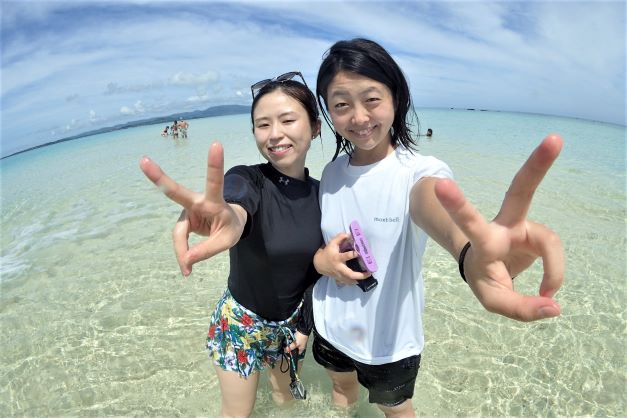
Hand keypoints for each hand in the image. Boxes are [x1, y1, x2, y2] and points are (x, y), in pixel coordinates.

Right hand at [139, 142, 246, 275]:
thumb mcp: (227, 241)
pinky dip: (184, 255)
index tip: (216, 144)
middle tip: (143, 161)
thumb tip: (185, 260)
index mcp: (215, 201)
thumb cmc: (231, 227)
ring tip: (187, 272)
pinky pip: (180, 242)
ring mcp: (187, 210)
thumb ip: (206, 250)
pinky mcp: (182, 220)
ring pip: (179, 235)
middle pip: (176, 192)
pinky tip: (187, 268)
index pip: (214, 182)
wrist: (230, 223)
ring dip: (183, 253)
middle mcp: (197, 202)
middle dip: (158, 177)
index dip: (214, 164)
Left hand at [285, 331, 308, 354]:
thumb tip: (285, 351)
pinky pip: (293, 339)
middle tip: (286, 346)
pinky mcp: (297, 337)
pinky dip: (290, 338)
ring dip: (289, 342)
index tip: (287, 352)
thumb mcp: (295, 344)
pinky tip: (289, 337)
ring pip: (292, 343)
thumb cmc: (300, 338)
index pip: (296, 354)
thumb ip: (290, 348)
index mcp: (301, 349)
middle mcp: (300, 346)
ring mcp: (299, 341)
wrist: (303, 329)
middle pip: (293, 348)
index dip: (291, 354)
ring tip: (287, 340)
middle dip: (289, 347)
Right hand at [313, 233, 370, 285]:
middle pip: (350, 274)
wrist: (319, 264)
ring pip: (350, 281)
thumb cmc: (327, 252)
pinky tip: (361, 280)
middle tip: (369, 273)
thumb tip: (349, 234)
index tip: (360, 252)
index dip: (353, 254)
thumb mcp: (331, 243)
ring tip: (368, 276)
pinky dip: (354, 282)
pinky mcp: (340, 279)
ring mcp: (339, 275)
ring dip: (359, 280)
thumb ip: (340, 238)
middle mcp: (339, 268)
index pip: (346, 257)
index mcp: (337, 258)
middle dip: (360, 275)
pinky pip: (348, 283)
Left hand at [434, 134, 563, 321]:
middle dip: (537, 166)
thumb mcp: (493, 299)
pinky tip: (545, 291)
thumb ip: (519, 307)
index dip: (457, 204)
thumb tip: (554, 306)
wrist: (490, 269)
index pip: (469, 221)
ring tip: (545, 293)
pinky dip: (552, 277)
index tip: (441, 184)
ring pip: (550, 241)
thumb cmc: (485, 277)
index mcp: (483, 240)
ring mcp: (524, 227)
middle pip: (521, 191)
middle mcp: (505, 225)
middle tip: (554, 139)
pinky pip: (555, 256)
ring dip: (553, 271)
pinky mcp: (539, 234)